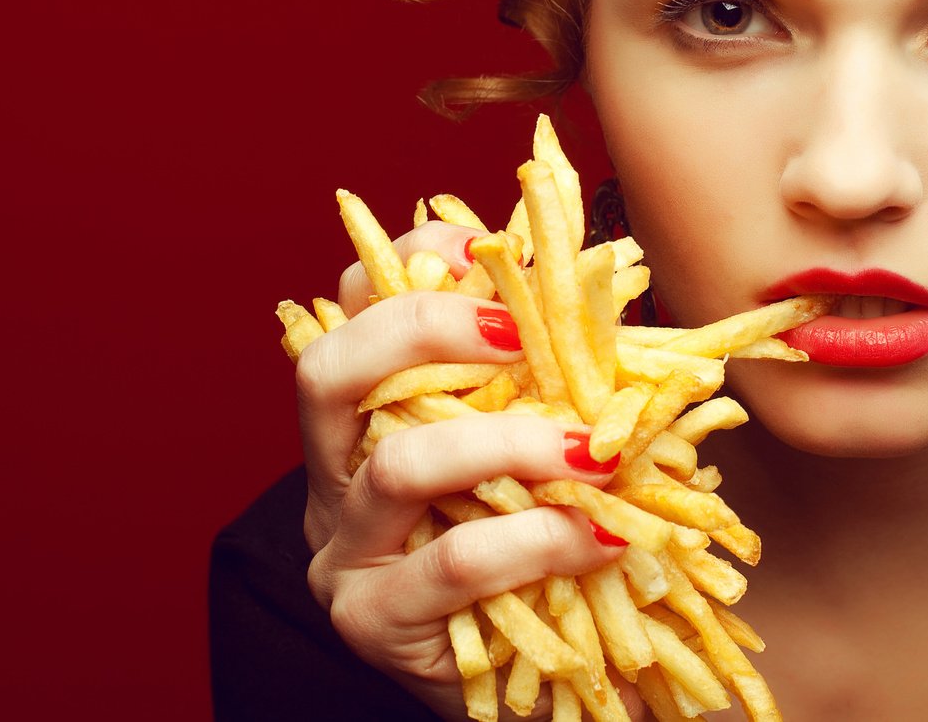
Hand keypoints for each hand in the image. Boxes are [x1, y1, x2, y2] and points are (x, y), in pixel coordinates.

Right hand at [296, 222, 640, 719]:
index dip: (406, 262)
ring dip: (508, 444)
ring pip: (398, 465)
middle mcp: (333, 474)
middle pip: (328, 370)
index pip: (350, 311)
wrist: (554, 679)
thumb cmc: (546, 544)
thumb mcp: (541, 445)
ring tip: (593, 451)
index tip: (486, 247)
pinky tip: (599, 534)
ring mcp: (344, 550)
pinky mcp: (373, 621)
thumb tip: (596, 279)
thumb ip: (544, 373)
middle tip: (519, 333)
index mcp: (367, 415)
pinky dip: (536, 537)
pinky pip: (453, 562)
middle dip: (424, 329)